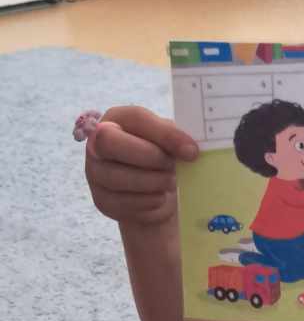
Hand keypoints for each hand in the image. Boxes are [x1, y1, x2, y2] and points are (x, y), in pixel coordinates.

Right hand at [84, 104, 197, 229]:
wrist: (152, 189)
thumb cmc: (159, 155)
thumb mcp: (168, 139)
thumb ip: (175, 137)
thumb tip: (189, 151)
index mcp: (116, 119)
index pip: (135, 118)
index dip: (165, 134)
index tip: (191, 151)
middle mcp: (96, 143)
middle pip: (113, 143)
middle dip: (151, 158)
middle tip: (171, 166)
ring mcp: (95, 173)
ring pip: (119, 177)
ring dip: (154, 182)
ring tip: (169, 181)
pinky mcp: (101, 200)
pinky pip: (124, 202)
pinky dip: (149, 201)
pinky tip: (159, 196)